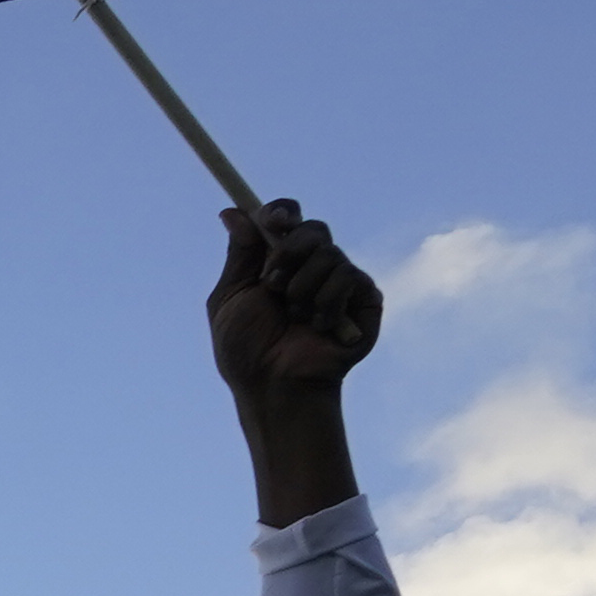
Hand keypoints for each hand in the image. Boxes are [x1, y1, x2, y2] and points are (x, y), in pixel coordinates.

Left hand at [209, 198, 380, 398]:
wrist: (274, 383)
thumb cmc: (247, 348)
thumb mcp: (231, 297)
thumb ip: (239, 254)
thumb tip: (233, 212)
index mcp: (278, 261)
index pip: (287, 218)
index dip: (281, 212)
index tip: (271, 221)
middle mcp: (312, 266)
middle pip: (313, 228)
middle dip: (288, 252)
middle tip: (273, 284)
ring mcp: (340, 281)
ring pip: (329, 252)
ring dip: (301, 287)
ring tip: (293, 317)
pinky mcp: (365, 297)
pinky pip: (349, 276)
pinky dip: (325, 302)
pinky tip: (318, 327)